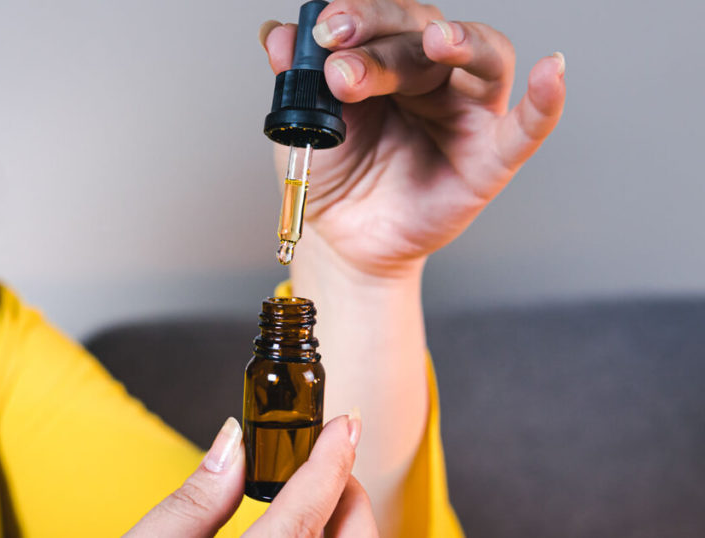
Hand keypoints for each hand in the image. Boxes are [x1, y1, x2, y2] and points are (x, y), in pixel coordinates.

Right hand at [125, 414, 375, 536]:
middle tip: (326, 461)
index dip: (331, 461)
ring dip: (342, 522)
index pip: (305, 513)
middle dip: (347, 493)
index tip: (345, 426)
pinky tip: (308, 532)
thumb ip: (195, 498)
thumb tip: (233, 440)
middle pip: (351, 537)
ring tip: (317, 498)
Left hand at [260, 0, 565, 278]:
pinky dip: (545, 101)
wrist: (344, 240)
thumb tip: (275, 34)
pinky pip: (527, 128)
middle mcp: (432, 77)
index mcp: (388, 60)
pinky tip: (553, 72)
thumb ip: (296, 81)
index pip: (383, 21)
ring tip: (438, 39)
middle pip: (423, 38)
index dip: (357, 17)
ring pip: (484, 59)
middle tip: (343, 66)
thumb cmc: (335, 175)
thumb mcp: (305, 126)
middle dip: (382, 44)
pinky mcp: (491, 158)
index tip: (324, 28)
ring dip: (463, 42)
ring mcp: (466, 112)